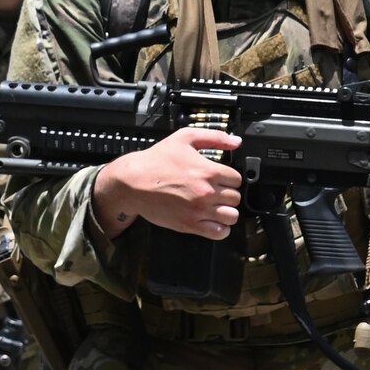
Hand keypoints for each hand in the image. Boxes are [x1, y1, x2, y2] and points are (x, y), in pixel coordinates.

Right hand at [93, 128, 242, 240]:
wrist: (133, 182)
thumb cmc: (156, 159)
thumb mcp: (185, 138)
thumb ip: (214, 137)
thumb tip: (236, 142)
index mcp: (208, 171)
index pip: (237, 179)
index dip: (229, 178)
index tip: (221, 179)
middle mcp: (207, 192)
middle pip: (235, 198)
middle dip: (228, 194)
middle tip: (217, 192)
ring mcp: (199, 210)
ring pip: (231, 216)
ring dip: (227, 212)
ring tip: (216, 207)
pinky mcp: (189, 225)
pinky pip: (219, 232)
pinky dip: (221, 229)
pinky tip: (213, 221)